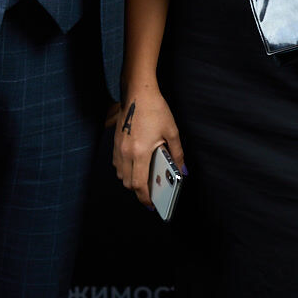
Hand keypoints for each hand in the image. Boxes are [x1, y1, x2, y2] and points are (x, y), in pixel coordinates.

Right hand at [111, 85, 183, 209]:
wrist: (137, 92)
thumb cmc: (155, 109)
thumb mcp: (172, 131)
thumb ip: (177, 154)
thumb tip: (182, 170)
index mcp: (140, 152)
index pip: (139, 184)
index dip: (145, 198)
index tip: (152, 205)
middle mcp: (125, 153)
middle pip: (128, 183)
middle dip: (138, 191)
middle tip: (150, 192)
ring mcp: (118, 148)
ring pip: (120, 174)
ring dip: (130, 180)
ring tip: (143, 179)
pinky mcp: (115, 142)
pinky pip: (117, 164)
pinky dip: (124, 169)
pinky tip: (135, 164)